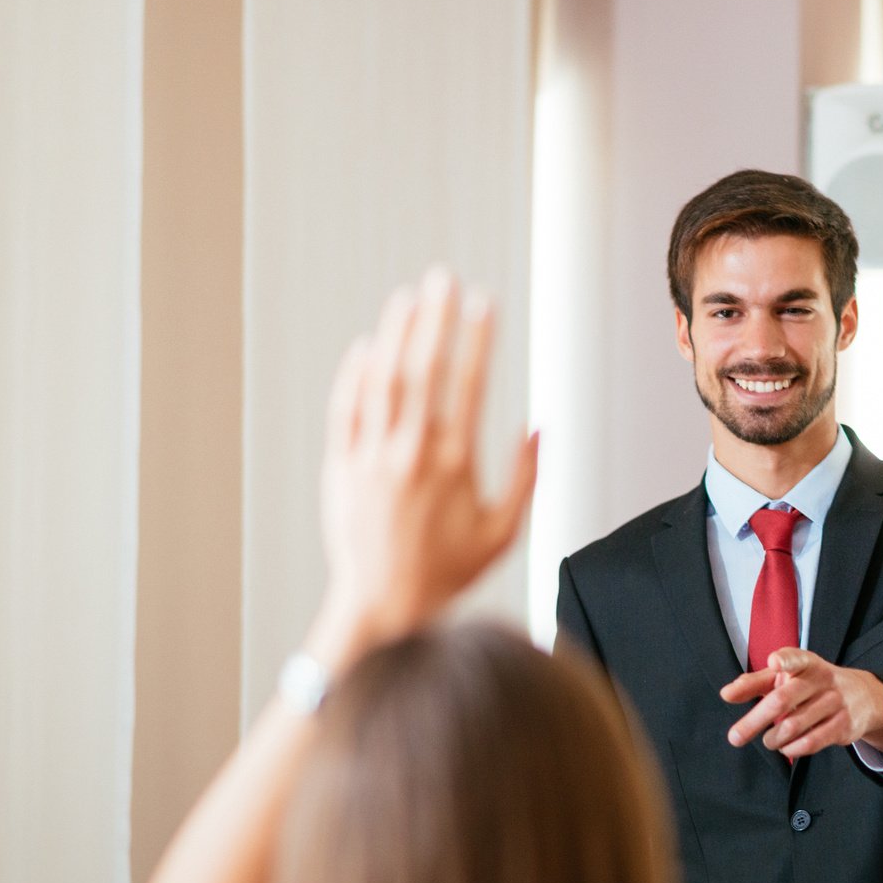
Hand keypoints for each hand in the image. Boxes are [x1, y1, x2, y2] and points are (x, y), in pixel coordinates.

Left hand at [306, 266, 538, 669]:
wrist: (384, 604)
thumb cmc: (448, 572)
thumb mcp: (504, 532)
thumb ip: (525, 478)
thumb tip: (540, 428)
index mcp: (455, 465)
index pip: (469, 384)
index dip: (478, 337)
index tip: (485, 302)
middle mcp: (411, 453)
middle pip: (423, 368)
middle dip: (436, 317)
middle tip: (444, 278)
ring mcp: (372, 457)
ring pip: (382, 379)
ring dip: (396, 333)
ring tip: (408, 297)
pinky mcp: (342, 466)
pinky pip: (347, 408)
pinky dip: (356, 373)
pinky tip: (368, 345)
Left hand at [720, 649, 882, 760]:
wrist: (863, 696)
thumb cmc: (812, 684)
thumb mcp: (788, 676)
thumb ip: (756, 683)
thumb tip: (727, 693)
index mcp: (806, 663)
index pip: (795, 658)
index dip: (784, 661)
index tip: (773, 662)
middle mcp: (821, 680)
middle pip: (782, 700)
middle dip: (754, 721)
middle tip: (734, 737)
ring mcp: (835, 703)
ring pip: (793, 726)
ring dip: (773, 738)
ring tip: (768, 740)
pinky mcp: (843, 726)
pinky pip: (810, 742)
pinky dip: (791, 749)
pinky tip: (785, 747)